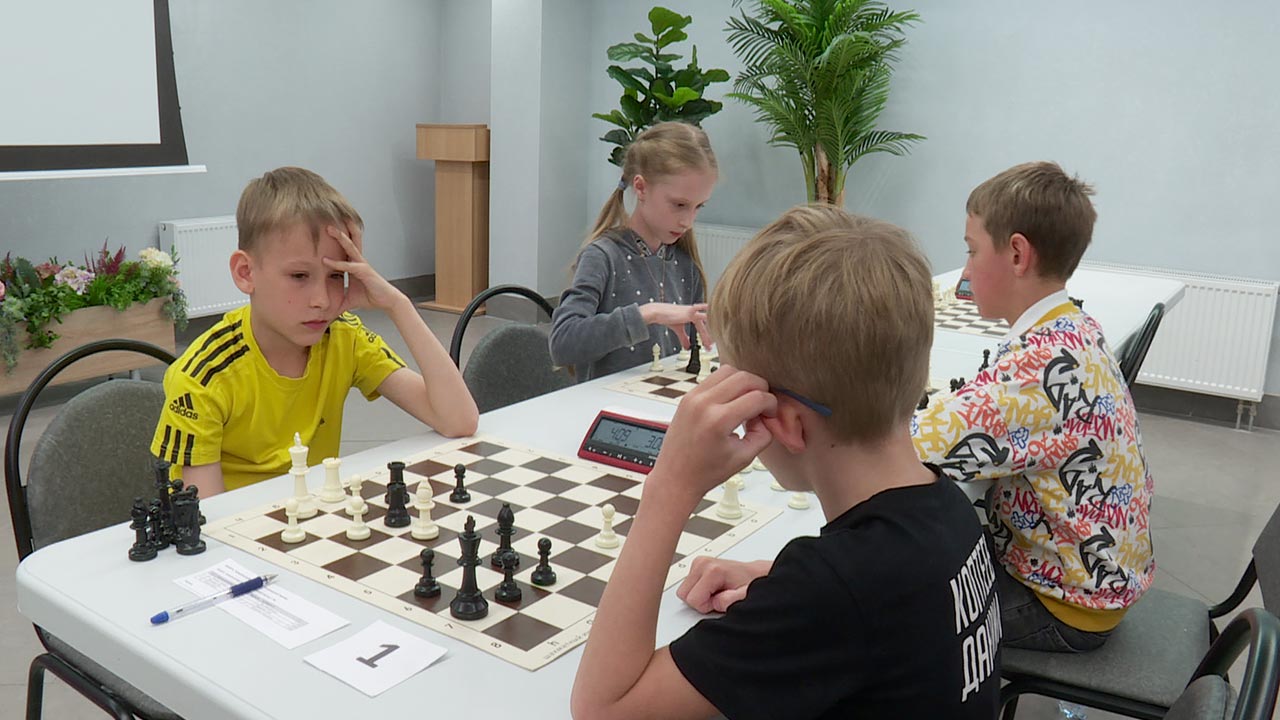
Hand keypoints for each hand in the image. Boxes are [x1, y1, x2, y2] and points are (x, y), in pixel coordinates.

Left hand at [323, 223, 404, 313]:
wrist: (387, 301)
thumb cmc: (371, 297)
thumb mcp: (349, 300)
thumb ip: (338, 302)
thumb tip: (326, 311)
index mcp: (353, 266)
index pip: (343, 250)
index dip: (336, 240)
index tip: (324, 232)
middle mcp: (358, 262)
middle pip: (348, 242)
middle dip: (338, 231)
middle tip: (327, 222)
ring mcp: (362, 265)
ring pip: (350, 247)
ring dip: (340, 237)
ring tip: (331, 229)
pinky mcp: (364, 272)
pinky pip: (349, 266)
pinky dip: (337, 263)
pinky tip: (326, 260)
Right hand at [639, 302, 711, 348]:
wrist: (657, 312)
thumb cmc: (666, 316)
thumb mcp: (678, 329)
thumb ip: (684, 338)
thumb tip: (687, 347)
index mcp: (693, 315)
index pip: (703, 327)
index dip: (706, 337)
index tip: (708, 345)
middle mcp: (695, 312)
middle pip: (706, 325)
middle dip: (709, 337)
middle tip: (710, 347)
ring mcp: (693, 312)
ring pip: (705, 322)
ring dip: (707, 333)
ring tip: (709, 344)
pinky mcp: (689, 312)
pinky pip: (701, 315)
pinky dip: (707, 318)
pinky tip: (711, 324)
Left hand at [646, 366, 775, 505]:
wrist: (675, 477)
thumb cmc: (705, 472)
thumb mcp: (744, 457)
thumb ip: (763, 433)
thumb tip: (766, 416)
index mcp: (719, 420)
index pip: (757, 397)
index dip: (771, 404)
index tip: (770, 414)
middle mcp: (704, 403)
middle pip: (745, 377)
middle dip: (761, 388)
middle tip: (762, 405)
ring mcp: (693, 397)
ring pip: (728, 370)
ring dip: (744, 382)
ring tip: (746, 402)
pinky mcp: (687, 396)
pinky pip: (713, 378)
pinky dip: (727, 384)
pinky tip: (731, 402)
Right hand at [677, 557, 771, 612]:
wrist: (755, 573)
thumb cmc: (751, 583)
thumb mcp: (745, 596)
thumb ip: (730, 600)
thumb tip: (716, 602)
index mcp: (712, 570)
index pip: (692, 599)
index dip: (706, 606)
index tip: (720, 600)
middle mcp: (702, 563)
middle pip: (684, 594)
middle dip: (700, 601)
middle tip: (718, 597)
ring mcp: (698, 562)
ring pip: (684, 590)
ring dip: (699, 595)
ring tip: (717, 591)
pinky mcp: (697, 564)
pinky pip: (688, 585)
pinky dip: (699, 590)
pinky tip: (713, 587)